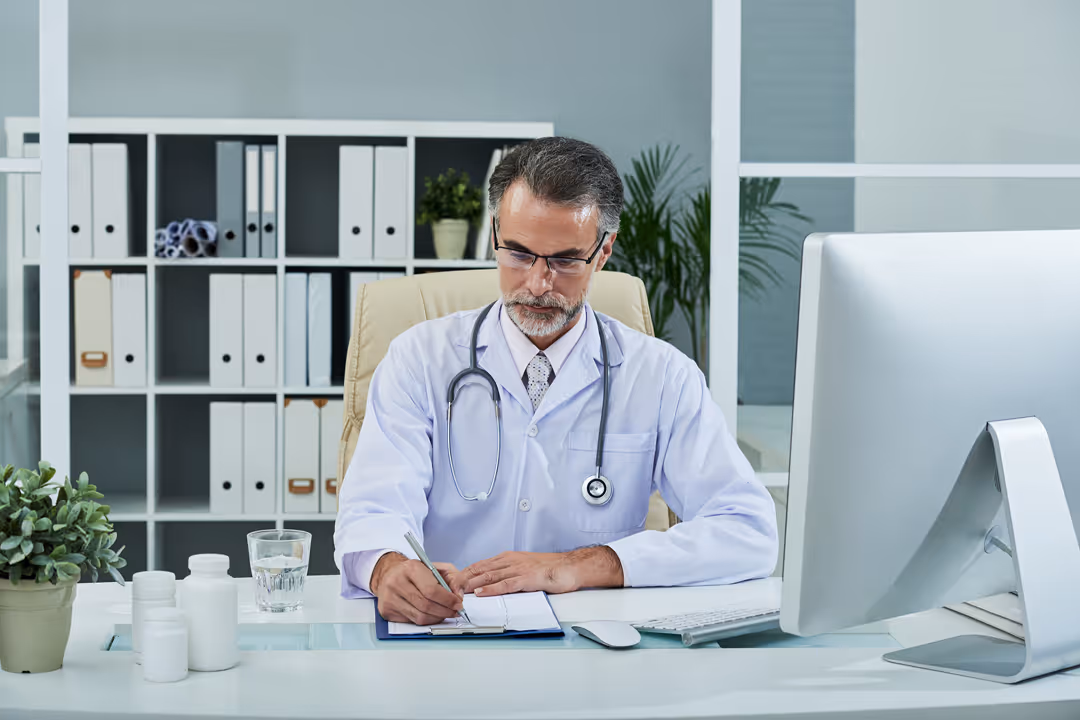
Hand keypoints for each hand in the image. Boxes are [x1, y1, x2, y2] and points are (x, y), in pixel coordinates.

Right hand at [369, 553, 463, 624]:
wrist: (389, 573)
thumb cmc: (415, 572)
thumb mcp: (438, 567)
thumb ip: (454, 578)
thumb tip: (458, 595)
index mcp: (411, 568)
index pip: (431, 590)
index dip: (448, 600)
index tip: (458, 604)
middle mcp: (397, 582)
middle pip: (426, 605)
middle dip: (445, 611)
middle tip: (455, 612)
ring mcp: (390, 598)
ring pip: (419, 617)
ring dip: (436, 618)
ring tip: (444, 614)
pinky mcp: (386, 610)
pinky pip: (411, 622)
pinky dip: (425, 620)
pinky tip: (430, 614)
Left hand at [452, 547, 623, 596]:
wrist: (570, 567)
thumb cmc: (549, 569)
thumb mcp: (523, 568)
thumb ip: (507, 574)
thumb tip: (490, 584)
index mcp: (508, 558)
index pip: (480, 564)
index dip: (464, 573)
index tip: (451, 582)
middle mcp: (510, 561)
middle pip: (480, 569)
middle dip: (462, 579)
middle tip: (448, 588)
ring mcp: (519, 569)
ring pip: (490, 575)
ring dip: (472, 584)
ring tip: (458, 591)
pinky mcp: (528, 578)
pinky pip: (506, 584)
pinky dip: (491, 589)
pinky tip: (481, 593)